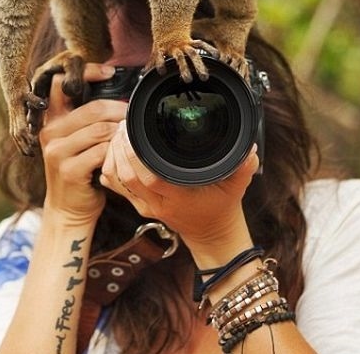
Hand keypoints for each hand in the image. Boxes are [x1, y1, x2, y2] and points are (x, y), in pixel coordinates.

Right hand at [39, 63, 127, 226]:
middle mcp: (49, 132)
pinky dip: (117, 151)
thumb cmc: (80, 170)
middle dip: (119, 110)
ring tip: (131, 136)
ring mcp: (57, 151)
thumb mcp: (76, 140)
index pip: (61, 84)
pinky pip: (101, 151)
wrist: (68, 209)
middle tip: (133, 115)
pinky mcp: (68, 170)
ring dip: (121, 132)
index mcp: (51, 120)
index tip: (110, 72)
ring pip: (100, 129)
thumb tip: (119, 93)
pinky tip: (122, 154)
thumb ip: (87, 118)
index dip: (86, 72)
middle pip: (93, 108)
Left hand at [99, 124, 259, 260]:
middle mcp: (157, 203)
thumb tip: (250, 149)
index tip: (133, 131)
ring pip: (116, 180)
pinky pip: (115, 185)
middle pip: (126, 177)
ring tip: (119, 132)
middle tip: (123, 125)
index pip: (149, 178)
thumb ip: (243, 167)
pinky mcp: (138, 204)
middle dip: (119, 148)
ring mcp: (145, 205)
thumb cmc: (221, 207)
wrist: (210, 233)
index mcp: (177, 198)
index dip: (136, 156)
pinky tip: (116, 147)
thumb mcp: (236, 187)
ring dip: (112, 155)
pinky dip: (110, 165)